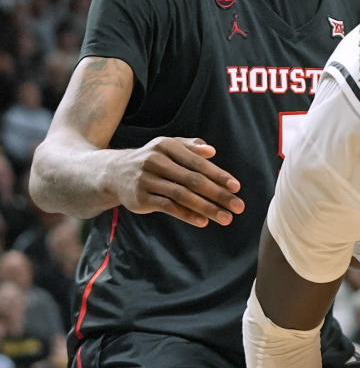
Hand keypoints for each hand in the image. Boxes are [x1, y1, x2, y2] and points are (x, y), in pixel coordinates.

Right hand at [112, 137, 243, 226]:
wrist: (113, 173)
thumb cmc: (151, 159)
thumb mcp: (168, 146)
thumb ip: (190, 146)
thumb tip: (211, 151)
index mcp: (167, 146)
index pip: (198, 163)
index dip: (219, 175)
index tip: (236, 187)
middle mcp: (156, 161)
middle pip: (193, 180)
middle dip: (218, 194)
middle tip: (238, 206)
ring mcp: (147, 180)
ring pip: (182, 195)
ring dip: (207, 208)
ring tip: (225, 218)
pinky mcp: (141, 198)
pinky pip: (168, 207)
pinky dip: (187, 215)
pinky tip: (203, 221)